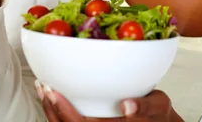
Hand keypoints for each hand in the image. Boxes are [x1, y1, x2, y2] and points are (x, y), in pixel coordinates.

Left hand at [35, 81, 182, 121]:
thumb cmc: (158, 114)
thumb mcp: (158, 107)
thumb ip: (144, 106)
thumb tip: (127, 105)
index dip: (64, 111)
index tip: (53, 92)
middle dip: (51, 109)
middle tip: (43, 87)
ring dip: (51, 111)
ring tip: (42, 89)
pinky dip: (57, 112)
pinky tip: (51, 97)